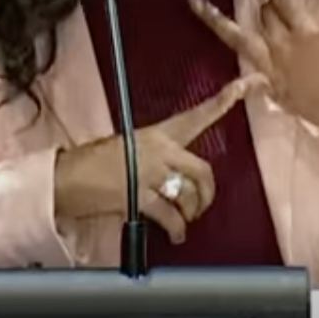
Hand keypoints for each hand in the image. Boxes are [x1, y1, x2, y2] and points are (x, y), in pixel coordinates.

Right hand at [53, 75, 260, 243]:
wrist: (67, 178)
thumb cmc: (94, 162)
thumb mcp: (128, 147)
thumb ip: (157, 156)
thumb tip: (175, 176)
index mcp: (157, 133)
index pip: (198, 115)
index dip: (227, 100)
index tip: (250, 84)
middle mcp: (158, 150)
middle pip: (202, 170)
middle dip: (207, 193)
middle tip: (202, 205)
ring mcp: (150, 172)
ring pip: (189, 194)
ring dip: (190, 212)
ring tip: (183, 221)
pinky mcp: (140, 196)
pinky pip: (170, 215)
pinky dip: (176, 228)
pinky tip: (176, 234)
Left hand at [190, 0, 318, 173]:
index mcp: (309, 32)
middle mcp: (285, 49)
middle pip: (263, 16)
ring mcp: (275, 71)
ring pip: (240, 41)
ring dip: (218, 22)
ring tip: (194, 4)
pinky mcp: (272, 89)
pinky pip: (244, 73)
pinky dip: (225, 59)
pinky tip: (211, 47)